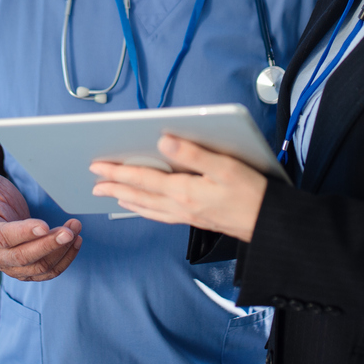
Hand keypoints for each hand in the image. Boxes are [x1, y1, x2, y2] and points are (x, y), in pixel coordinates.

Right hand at [0, 147, 82, 280]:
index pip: (5, 237)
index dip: (24, 232)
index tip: (44, 224)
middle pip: (24, 256)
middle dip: (48, 244)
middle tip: (69, 231)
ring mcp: (14, 267)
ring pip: (40, 266)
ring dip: (60, 250)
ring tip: (75, 229)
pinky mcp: (29, 272)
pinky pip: (49, 272)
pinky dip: (65, 259)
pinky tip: (76, 242)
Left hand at [90, 136, 267, 241]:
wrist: (268, 224)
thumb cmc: (251, 193)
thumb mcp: (224, 166)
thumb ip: (192, 153)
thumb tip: (163, 140)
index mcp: (184, 190)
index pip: (142, 178)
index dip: (118, 171)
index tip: (98, 166)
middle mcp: (180, 206)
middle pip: (139, 195)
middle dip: (115, 187)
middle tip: (94, 182)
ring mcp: (186, 215)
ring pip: (147, 208)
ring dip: (126, 200)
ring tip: (111, 195)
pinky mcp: (194, 219)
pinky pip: (160, 215)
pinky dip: (145, 210)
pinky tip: (142, 208)